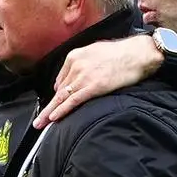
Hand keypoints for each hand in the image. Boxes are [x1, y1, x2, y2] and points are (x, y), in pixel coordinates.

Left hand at [37, 35, 164, 127]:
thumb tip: (74, 78)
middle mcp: (76, 65)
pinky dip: (62, 110)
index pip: (61, 80)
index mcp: (75, 56)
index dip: (57, 96)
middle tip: (38, 121)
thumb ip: (83, 64)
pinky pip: (73, 101)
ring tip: (41, 124)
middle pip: (59, 91)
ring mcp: (83, 76)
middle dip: (48, 107)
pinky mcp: (93, 86)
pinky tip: (54, 118)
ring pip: (62, 98)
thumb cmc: (121, 53)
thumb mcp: (96, 51)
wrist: (138, 53)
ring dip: (49, 113)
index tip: (53, 106)